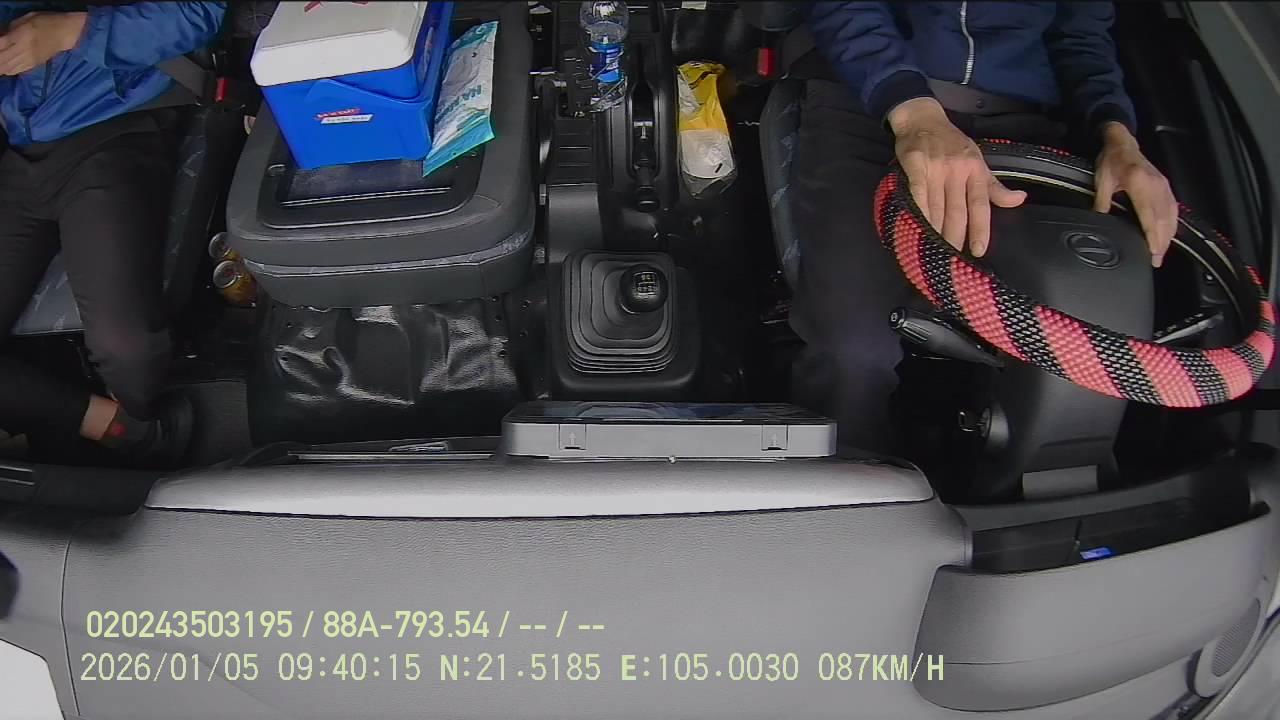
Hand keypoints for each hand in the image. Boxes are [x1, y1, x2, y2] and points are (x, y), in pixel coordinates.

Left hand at [0, 11, 85, 76]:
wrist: (65, 33)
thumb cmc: (45, 22)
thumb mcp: (25, 19)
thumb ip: (10, 28)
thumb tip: (1, 36)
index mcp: (20, 35)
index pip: (0, 45)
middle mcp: (24, 49)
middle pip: (3, 59)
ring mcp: (29, 58)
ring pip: (9, 67)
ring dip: (2, 67)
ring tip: (0, 65)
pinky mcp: (34, 64)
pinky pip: (18, 70)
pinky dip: (9, 70)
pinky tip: (5, 69)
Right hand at [887, 97, 1026, 255]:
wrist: (923, 119)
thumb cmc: (952, 142)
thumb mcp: (979, 161)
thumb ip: (994, 186)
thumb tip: (1019, 200)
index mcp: (976, 170)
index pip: (981, 205)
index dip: (980, 230)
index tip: (978, 251)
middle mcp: (958, 170)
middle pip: (957, 211)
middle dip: (954, 237)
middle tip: (951, 260)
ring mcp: (936, 168)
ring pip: (937, 208)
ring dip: (934, 232)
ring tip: (933, 252)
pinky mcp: (915, 166)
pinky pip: (918, 196)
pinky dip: (918, 214)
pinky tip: (916, 229)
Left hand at [1093, 122, 1177, 267]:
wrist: (1123, 142)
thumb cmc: (1111, 160)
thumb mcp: (1102, 182)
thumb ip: (1102, 204)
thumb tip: (1099, 222)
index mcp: (1139, 183)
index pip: (1149, 214)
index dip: (1152, 235)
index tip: (1153, 250)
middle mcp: (1156, 185)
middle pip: (1163, 219)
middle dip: (1161, 242)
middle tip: (1156, 261)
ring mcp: (1163, 186)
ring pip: (1170, 216)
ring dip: (1168, 236)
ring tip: (1161, 254)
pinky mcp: (1166, 186)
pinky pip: (1173, 209)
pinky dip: (1171, 225)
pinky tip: (1168, 236)